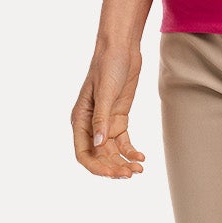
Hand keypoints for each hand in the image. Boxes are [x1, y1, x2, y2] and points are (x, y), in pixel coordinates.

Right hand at [72, 43, 147, 178]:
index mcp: (80, 119)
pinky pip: (123, 142)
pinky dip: (131, 151)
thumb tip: (98, 144)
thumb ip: (101, 119)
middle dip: (113, 167)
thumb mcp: (105, 92)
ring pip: (112, 152)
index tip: (113, 173)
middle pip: (99, 156)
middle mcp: (90, 125)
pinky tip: (142, 157)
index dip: (96, 167)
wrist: (122, 49)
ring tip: (139, 169)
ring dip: (124, 162)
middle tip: (130, 174)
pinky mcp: (118, 118)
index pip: (83, 153)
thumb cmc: (108, 65)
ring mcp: (105, 123)